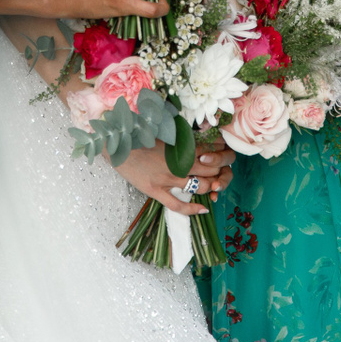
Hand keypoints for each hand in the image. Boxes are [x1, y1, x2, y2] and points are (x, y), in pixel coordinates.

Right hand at [113, 142, 233, 216]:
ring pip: (200, 186)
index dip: (220, 155)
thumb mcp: (166, 132)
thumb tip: (199, 140)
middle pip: (210, 170)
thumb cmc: (140, 135)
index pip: (211, 152)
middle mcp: (178, 163)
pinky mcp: (156, 191)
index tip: (223, 156)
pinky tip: (203, 210)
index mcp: (181, 146)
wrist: (118, 144)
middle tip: (220, 173)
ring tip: (212, 187)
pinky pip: (178, 205)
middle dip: (219, 172)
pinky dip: (192, 209)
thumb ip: (183, 138)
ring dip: (210, 187)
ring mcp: (168, 178)